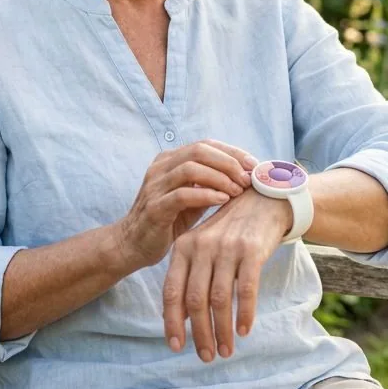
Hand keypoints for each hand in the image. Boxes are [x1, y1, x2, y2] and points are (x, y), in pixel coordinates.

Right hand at [112, 140, 256, 270]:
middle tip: (247, 179)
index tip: (254, 165)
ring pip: (191, 168)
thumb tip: (246, 176)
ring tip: (237, 191)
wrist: (133, 244)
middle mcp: (161, 167)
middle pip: (199, 150)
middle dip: (228, 162)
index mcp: (170, 159)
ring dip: (220, 178)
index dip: (232, 152)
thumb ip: (211, 183)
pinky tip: (222, 200)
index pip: (206, 144)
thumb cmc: (169, 220)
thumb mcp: (193, 196)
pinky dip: (206, 195)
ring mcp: (155, 185)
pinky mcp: (154, 207)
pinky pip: (182, 194)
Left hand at [162, 185, 293, 362]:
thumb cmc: (230, 230)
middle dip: (200, 333)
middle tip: (206, 356)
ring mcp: (227, 248)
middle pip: (195, 300)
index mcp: (183, 246)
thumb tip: (180, 317)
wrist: (263, 199)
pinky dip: (244, 313)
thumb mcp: (203, 246)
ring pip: (220, 299)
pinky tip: (244, 330)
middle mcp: (202, 247)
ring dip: (222, 330)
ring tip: (225, 350)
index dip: (172, 322)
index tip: (176, 346)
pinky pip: (246, 289)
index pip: (172, 291)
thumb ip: (189, 276)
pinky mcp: (251, 250)